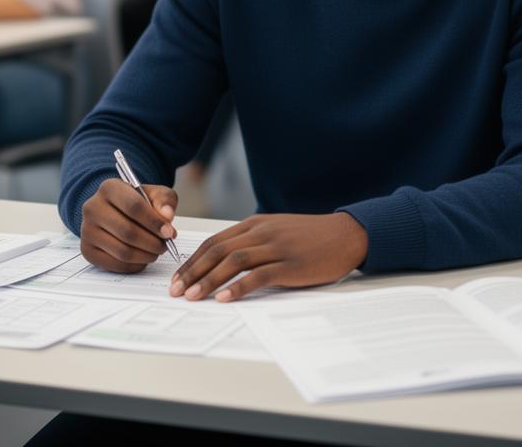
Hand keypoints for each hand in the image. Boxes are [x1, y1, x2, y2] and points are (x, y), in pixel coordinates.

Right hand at [80, 179, 178, 272]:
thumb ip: (164, 201)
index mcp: (109, 188)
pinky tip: (143, 258)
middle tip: (165, 245)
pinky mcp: (87, 251)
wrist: (115, 210)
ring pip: (122, 251)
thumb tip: (167, 216)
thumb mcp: (155, 193)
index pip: (133, 206)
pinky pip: (115, 265)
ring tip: (156, 251)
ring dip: (145, 255)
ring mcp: (87, 231)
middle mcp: (93, 208)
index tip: (169, 232)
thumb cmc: (137, 201)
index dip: (154, 222)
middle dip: (152, 242)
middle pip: (127, 231)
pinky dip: (134, 265)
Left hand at [170, 212, 368, 303]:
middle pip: (218, 250)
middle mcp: (262, 232)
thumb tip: (223, 261)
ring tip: (193, 296)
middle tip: (176, 290)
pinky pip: (259, 276)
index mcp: (255, 224)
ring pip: (234, 261)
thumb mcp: (277, 231)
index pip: (214, 241)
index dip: (192, 260)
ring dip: (209, 279)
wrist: (345, 234)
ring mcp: (276, 247)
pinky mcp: (290, 264)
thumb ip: (252, 241)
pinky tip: (225, 298)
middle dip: (193, 271)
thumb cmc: (310, 237)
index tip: (177, 277)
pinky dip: (239, 287)